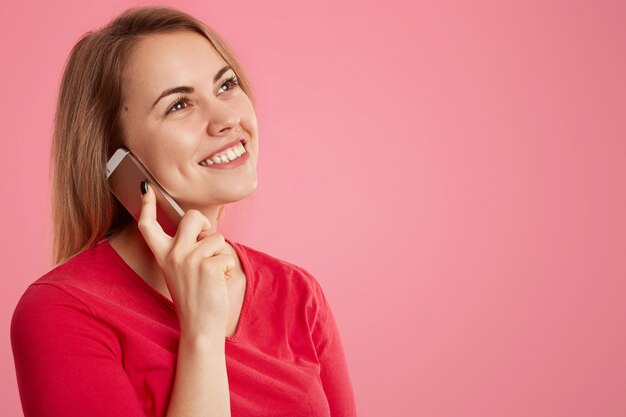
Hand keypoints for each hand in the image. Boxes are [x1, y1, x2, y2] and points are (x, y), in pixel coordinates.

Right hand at [137, 181, 234, 336]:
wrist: (200, 327)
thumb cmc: (196, 298)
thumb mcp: (182, 271)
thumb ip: (187, 249)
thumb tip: (202, 227)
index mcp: (163, 256)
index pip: (148, 226)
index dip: (147, 205)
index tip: (145, 187)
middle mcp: (172, 255)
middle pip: (191, 217)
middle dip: (206, 225)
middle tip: (208, 246)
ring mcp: (188, 259)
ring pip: (216, 237)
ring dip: (222, 254)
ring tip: (213, 275)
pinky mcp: (207, 266)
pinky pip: (227, 254)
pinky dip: (229, 268)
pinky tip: (219, 283)